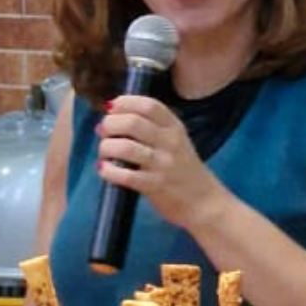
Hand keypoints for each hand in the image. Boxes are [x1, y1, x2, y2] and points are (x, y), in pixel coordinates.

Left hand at [97, 94, 224, 233]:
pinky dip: (109, 171)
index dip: (124, 103)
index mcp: (174, 127)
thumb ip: (151, 128)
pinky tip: (104, 170)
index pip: (148, 105)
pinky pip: (126, 176)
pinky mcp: (155, 186)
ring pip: (126, 147)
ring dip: (106, 147)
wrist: (203, 202)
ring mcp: (162, 164)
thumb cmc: (183, 170)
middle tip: (102, 132)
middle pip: (132, 122)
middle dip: (109, 124)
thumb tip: (113, 117)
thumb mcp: (175, 141)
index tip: (110, 108)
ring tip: (104, 153)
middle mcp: (169, 142)